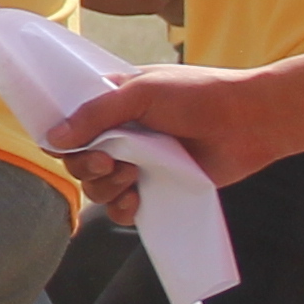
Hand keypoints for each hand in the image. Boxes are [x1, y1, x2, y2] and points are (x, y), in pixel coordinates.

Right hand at [49, 61, 303, 223]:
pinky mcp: (158, 190)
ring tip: (134, 175)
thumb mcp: (142, 92)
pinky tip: (135, 201)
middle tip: (111, 162)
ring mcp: (140, 164)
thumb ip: (96, 115)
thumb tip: (53, 139)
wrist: (250, 121)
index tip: (73, 147)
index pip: (71, 128)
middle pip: (79, 163)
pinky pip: (124, 210)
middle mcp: (123, 136)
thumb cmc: (199, 95)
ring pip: (99, 188)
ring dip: (106, 187)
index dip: (65, 142)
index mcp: (114, 106)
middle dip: (87, 167)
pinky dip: (123, 211)